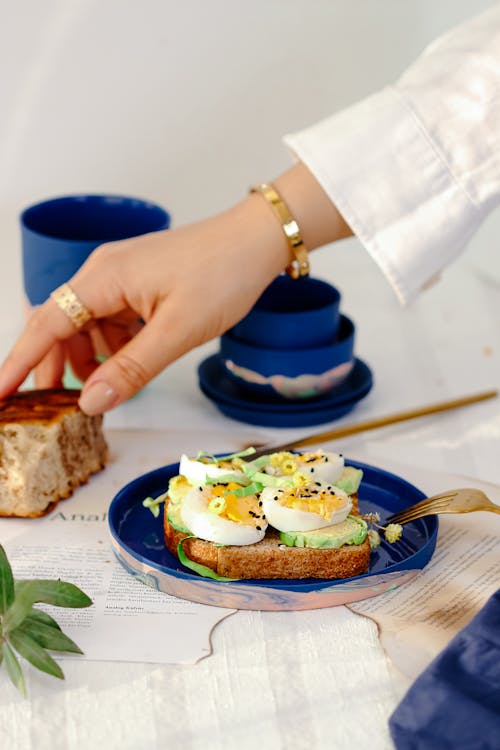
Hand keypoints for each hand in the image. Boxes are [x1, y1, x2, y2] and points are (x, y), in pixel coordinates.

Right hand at [0, 164, 350, 413]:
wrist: (256, 241)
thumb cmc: (222, 273)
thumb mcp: (177, 331)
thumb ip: (132, 369)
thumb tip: (90, 401)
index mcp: (103, 278)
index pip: (45, 324)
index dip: (18, 362)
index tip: (0, 394)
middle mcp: (103, 273)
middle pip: (60, 326)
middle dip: (54, 367)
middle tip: (56, 408)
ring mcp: (121, 277)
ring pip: (87, 326)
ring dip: (89, 359)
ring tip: (103, 389)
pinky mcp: (139, 284)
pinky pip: (112, 320)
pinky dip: (114, 346)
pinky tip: (129, 364)